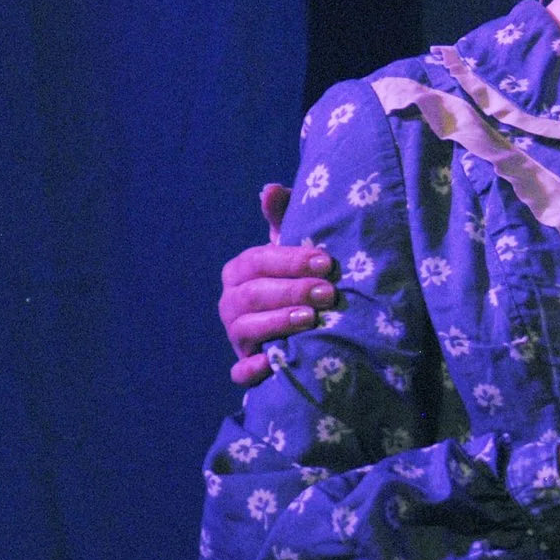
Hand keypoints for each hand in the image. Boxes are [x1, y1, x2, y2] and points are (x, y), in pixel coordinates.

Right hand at [221, 183, 337, 384]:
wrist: (299, 327)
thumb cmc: (296, 279)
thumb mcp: (292, 250)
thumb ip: (283, 219)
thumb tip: (270, 188)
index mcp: (240, 271)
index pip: (258, 261)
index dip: (290, 260)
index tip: (326, 262)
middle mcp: (231, 303)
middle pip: (252, 295)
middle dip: (290, 292)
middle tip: (328, 293)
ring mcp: (236, 336)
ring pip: (245, 329)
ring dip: (277, 324)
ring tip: (310, 320)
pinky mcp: (245, 366)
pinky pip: (240, 372)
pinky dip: (253, 369)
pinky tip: (274, 364)